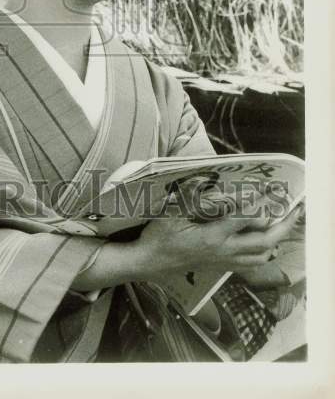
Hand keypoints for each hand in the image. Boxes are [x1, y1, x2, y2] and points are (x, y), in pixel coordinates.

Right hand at [135, 201, 302, 278]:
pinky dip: (264, 251)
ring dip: (277, 239)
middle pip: (263, 241)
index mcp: (212, 236)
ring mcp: (225, 261)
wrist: (151, 263)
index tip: (271, 190)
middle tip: (295, 210)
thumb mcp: (171, 212)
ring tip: (285, 223)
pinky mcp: (222, 266)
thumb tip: (207, 179)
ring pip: (261, 255)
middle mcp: (224, 251)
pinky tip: (265, 241)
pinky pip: (252, 262)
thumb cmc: (159, 235)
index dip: (259, 203)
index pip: (244, 218)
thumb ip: (191, 196)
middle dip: (283, 226)